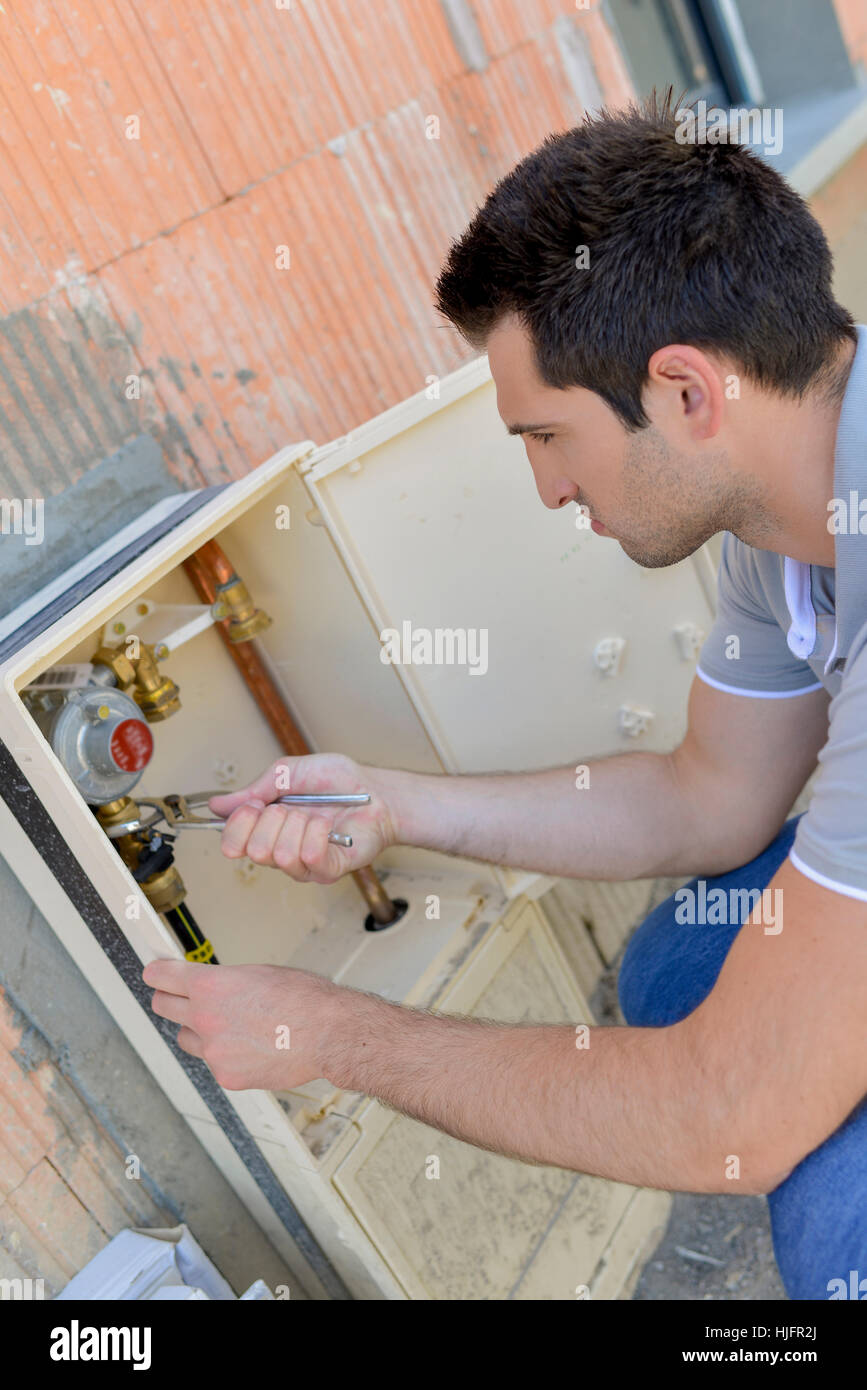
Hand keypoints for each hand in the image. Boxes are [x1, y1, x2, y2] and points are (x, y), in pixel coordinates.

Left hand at [142, 958, 342, 1090]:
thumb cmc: (304, 999)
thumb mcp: (258, 973)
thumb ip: (224, 981)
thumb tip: (209, 985)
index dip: (157, 973)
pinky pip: (213, 1062)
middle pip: (162, 1006)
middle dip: (171, 998)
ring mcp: (213, 1051)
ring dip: (198, 1030)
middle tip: (182, 996)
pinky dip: (226, 1055)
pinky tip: (251, 1047)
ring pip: (186, 1038)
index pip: (160, 977)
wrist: (328, 1034)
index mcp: (210, 985)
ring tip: (231, 1026)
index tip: (155, 973)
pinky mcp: (226, 1076)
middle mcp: (204, 1017)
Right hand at [208, 753, 396, 882]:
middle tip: (293, 807)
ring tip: (314, 815)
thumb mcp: (288, 772)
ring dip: (298, 825)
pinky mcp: (327, 870)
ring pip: (280, 856)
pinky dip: (317, 833)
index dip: (240, 822)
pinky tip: (327, 825)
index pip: (232, 843)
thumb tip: (217, 804)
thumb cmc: (338, 782)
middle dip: (273, 819)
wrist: (376, 791)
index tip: (256, 804)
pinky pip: (308, 858)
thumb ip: (254, 790)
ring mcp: (304, 864)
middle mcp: (281, 850)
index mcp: (267, 829)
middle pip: (254, 851)